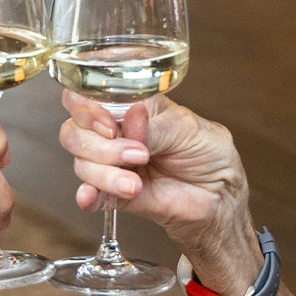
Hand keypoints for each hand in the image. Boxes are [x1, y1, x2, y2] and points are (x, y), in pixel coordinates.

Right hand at [57, 92, 253, 278]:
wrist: (220, 197)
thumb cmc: (210, 154)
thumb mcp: (189, 129)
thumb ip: (155, 126)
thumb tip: (132, 115)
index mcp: (131, 107)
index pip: (88, 97)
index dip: (88, 109)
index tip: (110, 124)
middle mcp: (115, 134)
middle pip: (75, 131)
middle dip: (101, 146)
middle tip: (137, 154)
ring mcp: (112, 164)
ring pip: (82, 163)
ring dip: (106, 174)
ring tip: (137, 183)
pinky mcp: (115, 194)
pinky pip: (90, 195)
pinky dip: (87, 196)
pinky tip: (91, 197)